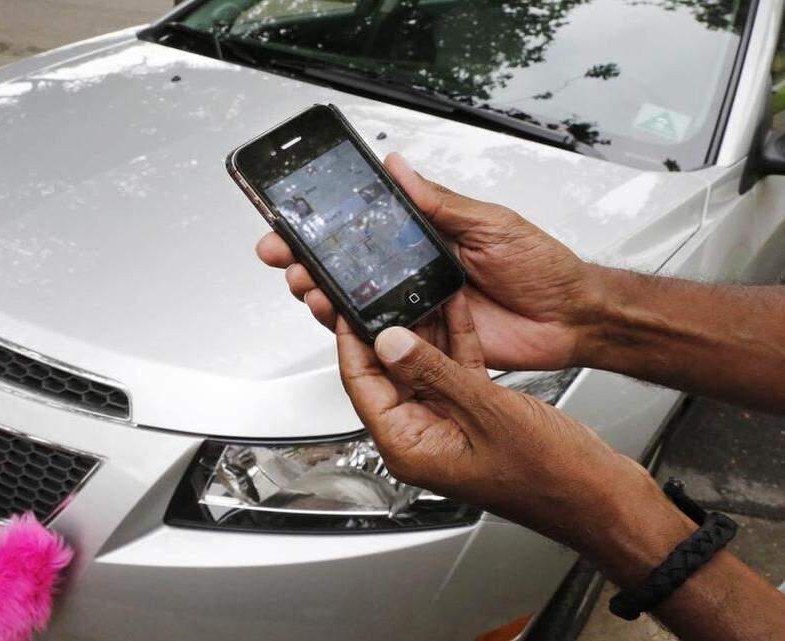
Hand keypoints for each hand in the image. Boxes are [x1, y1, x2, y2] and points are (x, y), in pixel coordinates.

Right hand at [257, 153, 607, 370]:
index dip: (328, 224)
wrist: (570, 319)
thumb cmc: (542, 267)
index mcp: (428, 235)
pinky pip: (383, 337)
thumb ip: (440, 203)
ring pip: (357, 302)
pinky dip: (355, 331)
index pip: (366, 226)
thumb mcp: (490, 223)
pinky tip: (338, 320)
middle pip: (350, 266)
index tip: (296, 219)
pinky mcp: (425, 341)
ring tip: (308, 286)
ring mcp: (418, 306)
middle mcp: (416, 271)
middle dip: (309, 260)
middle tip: (286, 256)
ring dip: (325, 293)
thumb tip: (400, 169)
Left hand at [338, 296, 693, 584]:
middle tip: (378, 288)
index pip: (361, 385)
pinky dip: (455, 342)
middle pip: (387, 373)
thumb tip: (389, 342)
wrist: (603, 497)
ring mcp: (449, 426)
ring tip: (414, 288)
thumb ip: (434, 373)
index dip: (352, 341)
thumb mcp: (486, 412)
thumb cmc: (552, 476)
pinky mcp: (476, 416)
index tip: (346, 304)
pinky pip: (454, 372)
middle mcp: (423, 438)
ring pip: (422, 368)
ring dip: (423, 330)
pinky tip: (455, 308)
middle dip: (386, 330)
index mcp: (410, 447)